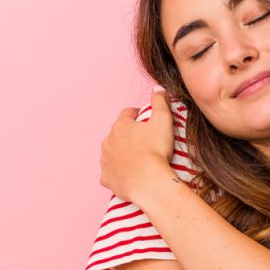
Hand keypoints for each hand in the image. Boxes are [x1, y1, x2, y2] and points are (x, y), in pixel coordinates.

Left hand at [99, 87, 176, 203]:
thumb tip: (157, 88)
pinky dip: (117, 173)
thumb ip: (160, 101)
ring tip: (137, 159)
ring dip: (121, 154)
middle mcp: (108, 142)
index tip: (146, 120)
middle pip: (117, 134)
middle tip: (144, 142)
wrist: (148, 182)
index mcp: (120, 126)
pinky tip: (127, 175)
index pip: (127, 114)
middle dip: (128, 135)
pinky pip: (109, 174)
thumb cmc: (156, 151)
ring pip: (111, 153)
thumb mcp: (163, 120)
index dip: (137, 115)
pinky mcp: (107, 178)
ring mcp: (105, 161)